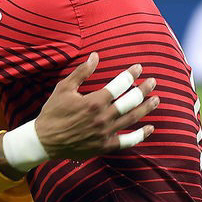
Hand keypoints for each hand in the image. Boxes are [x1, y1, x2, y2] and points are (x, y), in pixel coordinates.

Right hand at [35, 53, 157, 159]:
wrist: (45, 141)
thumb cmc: (53, 112)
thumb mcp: (64, 88)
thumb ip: (81, 72)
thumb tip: (95, 56)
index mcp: (94, 101)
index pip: (119, 85)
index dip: (131, 74)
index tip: (138, 68)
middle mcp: (103, 117)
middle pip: (131, 101)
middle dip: (144, 89)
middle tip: (153, 81)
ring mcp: (106, 133)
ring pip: (132, 118)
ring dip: (146, 108)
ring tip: (156, 99)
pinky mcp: (105, 146)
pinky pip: (127, 141)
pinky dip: (140, 135)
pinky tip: (150, 128)